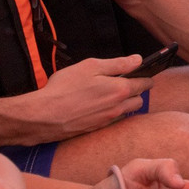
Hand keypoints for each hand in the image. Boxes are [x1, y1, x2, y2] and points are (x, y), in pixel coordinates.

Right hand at [33, 56, 152, 140]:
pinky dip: (112, 112)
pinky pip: (113, 120)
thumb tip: (138, 59)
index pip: (145, 84)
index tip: (144, 73)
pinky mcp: (97, 129)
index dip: (146, 76)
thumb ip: (118, 64)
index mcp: (120, 90)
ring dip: (125, 102)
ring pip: (127, 111)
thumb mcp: (91, 67)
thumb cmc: (64, 88)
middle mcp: (118, 108)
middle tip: (124, 82)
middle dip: (136, 90)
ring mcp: (108, 121)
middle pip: (139, 99)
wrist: (42, 116)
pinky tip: (98, 105)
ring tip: (110, 93)